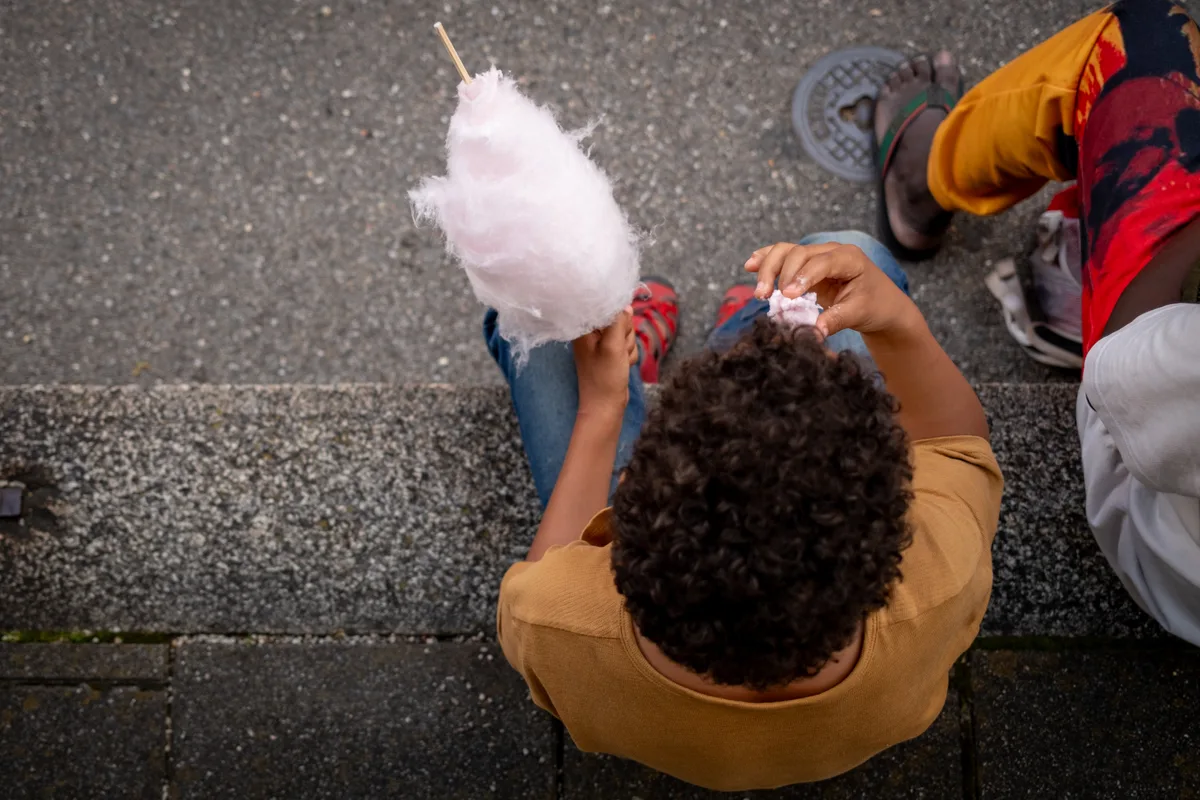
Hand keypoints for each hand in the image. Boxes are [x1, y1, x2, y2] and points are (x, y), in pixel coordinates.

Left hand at [573, 307, 637, 419]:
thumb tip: (625, 306)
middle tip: (617, 350)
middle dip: (624, 335)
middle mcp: (591, 333)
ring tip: (618, 361)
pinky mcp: (610, 354)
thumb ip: (618, 321)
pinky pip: (627, 345)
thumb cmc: (605, 377)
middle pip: (619, 319)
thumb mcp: (613, 345)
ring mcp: (601, 344)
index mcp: (584, 328)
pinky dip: (628, 355)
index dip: (617, 318)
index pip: (606, 307)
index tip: (616, 332)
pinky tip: (622, 365)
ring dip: (627, 347)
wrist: (605, 406)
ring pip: (626, 333)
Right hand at [745, 241, 918, 336]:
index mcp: (849, 258)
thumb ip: (836, 320)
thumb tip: (814, 332)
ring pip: (786, 251)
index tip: (787, 296)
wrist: (882, 305)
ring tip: (758, 289)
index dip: (801, 276)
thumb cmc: (875, 306)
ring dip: (768, 266)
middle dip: (779, 272)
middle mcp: (831, 251)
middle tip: (766, 296)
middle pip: (798, 252)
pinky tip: (751, 265)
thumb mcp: (859, 313)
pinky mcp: (807, 265)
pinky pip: (784, 257)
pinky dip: (767, 259)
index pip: (820, 262)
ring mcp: (817, 256)